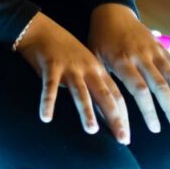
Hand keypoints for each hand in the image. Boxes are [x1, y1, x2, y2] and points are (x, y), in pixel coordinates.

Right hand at [15, 12, 130, 142]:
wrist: (42, 29)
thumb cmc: (65, 53)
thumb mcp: (85, 67)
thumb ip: (95, 87)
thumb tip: (107, 114)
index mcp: (98, 70)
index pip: (116, 95)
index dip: (123, 116)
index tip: (127, 138)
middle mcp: (88, 69)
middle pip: (105, 96)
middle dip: (115, 118)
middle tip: (122, 139)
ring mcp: (70, 67)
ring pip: (81, 92)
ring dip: (87, 111)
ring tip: (91, 130)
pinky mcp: (51, 66)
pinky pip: (49, 86)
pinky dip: (48, 101)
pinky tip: (46, 117)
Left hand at [88, 4, 169, 132]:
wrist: (111, 12)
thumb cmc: (99, 41)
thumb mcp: (94, 61)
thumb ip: (103, 85)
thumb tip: (105, 116)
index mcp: (122, 61)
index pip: (139, 90)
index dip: (149, 110)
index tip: (155, 129)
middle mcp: (141, 55)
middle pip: (160, 85)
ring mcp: (154, 50)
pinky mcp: (161, 47)